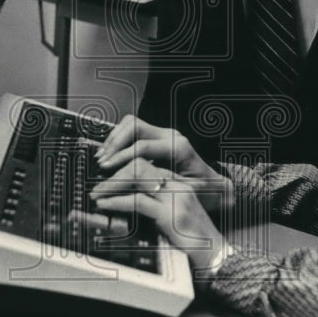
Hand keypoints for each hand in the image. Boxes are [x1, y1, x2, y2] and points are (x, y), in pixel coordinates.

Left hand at [88, 157, 228, 273]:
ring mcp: (176, 197)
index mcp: (179, 181)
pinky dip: (116, 201)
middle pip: (139, 164)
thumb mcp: (173, 215)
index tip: (105, 179)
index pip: (145, 163)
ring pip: (137, 176)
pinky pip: (137, 201)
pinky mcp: (171, 214)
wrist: (216, 256)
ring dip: (111, 184)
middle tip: (96, 186)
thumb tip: (125, 200)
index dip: (122, 168)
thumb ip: (155, 203)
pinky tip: (105, 205)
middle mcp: (178, 184)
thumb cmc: (194, 240)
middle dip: (114, 173)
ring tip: (97, 195)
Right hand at [95, 115, 234, 213]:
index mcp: (178, 148)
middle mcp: (171, 136)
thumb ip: (162, 186)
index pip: (143, 145)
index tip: (106, 168)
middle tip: (102, 161)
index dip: (122, 156)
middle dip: (115, 143)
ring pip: (131, 124)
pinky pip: (133, 130)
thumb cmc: (204, 192)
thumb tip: (136, 184)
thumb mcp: (186, 192)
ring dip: (114, 139)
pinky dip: (118, 140)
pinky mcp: (157, 138)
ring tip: (102, 158)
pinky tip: (110, 155)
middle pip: (135, 126)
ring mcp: (163, 135)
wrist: (215, 187)